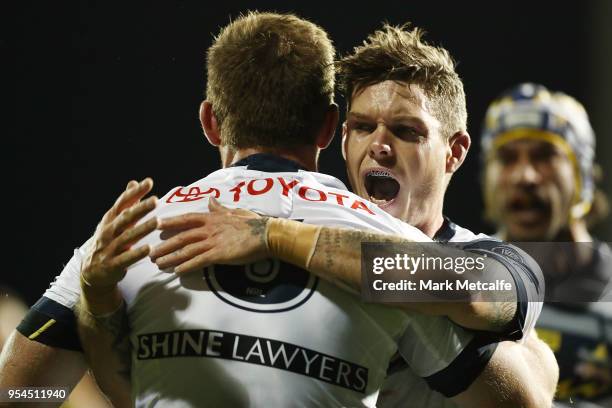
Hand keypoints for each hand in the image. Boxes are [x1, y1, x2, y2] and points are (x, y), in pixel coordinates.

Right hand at [81, 178, 158, 291]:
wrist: (91, 272)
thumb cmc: (107, 242)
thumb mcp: (113, 222)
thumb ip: (126, 204)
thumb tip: (133, 183)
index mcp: (110, 220)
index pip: (122, 203)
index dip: (134, 193)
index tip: (149, 182)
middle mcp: (108, 232)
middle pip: (125, 218)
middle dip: (140, 209)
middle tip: (155, 200)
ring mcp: (109, 249)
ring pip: (127, 237)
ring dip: (142, 229)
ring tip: (157, 222)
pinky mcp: (113, 265)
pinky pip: (126, 258)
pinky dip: (136, 253)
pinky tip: (149, 248)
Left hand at [150, 198, 268, 274]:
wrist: (266, 234)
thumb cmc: (252, 223)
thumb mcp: (234, 212)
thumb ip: (219, 208)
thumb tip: (210, 200)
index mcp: (212, 218)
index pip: (186, 219)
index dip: (171, 222)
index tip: (156, 224)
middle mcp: (209, 229)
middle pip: (182, 237)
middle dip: (165, 245)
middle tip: (151, 253)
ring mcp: (213, 242)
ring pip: (187, 250)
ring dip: (171, 258)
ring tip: (159, 264)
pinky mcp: (219, 254)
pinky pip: (199, 261)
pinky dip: (187, 266)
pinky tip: (177, 271)